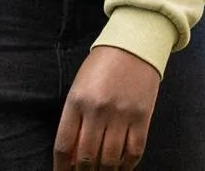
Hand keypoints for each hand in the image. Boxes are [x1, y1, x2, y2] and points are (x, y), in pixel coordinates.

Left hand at [54, 46, 160, 169]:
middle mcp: (97, 110)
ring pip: (110, 159)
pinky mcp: (142, 117)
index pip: (64, 145)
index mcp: (77, 101)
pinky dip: (127, 165)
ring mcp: (121, 114)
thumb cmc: (102, 66)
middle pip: (86, 157)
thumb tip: (73, 156)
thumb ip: (75, 119)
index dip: (61, 168)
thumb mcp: (80, 87)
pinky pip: (134, 151)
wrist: (134, 45)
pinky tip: (121, 167)